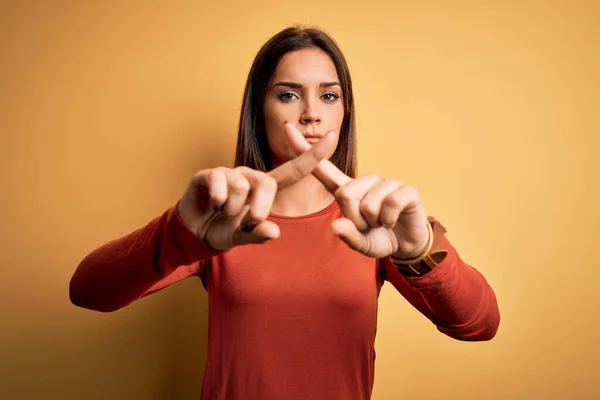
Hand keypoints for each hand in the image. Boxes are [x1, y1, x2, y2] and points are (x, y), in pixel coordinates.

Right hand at [177, 130, 337, 250]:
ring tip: (224, 212)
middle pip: (267, 183)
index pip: (295, 170)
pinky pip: (220, 180)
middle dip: (258, 209)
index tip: (333, 136)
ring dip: (232, 208)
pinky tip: (213, 204)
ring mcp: (230, 172)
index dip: (314, 155)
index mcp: (266, 188)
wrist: (194, 230)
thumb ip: (259, 235)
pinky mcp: (209, 173)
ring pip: (242, 185)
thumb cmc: (224, 229)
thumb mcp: (244, 237)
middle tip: (246, 221)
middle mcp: (251, 175)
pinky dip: (218, 199)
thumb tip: (274, 232)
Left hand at [283, 122, 429, 258]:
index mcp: (347, 190)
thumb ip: (347, 235)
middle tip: (368, 225)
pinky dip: (389, 220)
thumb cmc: (378, 237)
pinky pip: (389, 205)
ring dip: (374, 222)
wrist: (407, 244)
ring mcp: (385, 182)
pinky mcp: (405, 188)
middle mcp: (364, 181)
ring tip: (382, 222)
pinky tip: (394, 220)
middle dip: (355, 218)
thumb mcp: (359, 242)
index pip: (321, 168)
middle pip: (345, 194)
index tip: (286, 128)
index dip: (303, 149)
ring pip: (367, 203)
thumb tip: (336, 226)